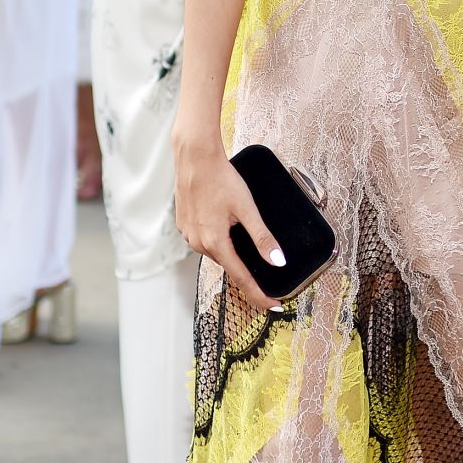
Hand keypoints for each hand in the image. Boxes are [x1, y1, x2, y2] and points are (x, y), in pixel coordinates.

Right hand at [173, 130, 286, 313]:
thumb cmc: (220, 178)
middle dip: (247, 273)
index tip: (273, 305)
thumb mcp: (247, 208)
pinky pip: (205, 241)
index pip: (241, 278)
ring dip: (232, 254)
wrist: (195, 157)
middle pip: (228, 265)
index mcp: (215, 242)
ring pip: (217, 252)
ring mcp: (189, 235)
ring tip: (247, 251)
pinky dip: (219, 241)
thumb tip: (277, 261)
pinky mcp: (185, 225)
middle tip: (266, 280)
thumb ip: (262, 237)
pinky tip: (226, 231)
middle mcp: (199, 243)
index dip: (258, 294)